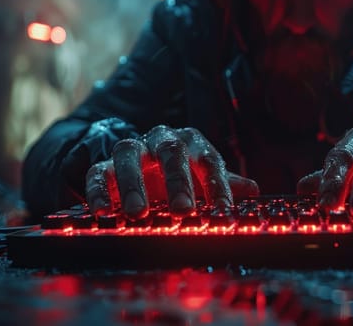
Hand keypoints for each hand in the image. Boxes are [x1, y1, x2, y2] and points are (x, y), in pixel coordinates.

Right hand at [85, 126, 258, 218]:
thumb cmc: (181, 172)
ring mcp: (132, 150)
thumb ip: (225, 183)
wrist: (142, 161)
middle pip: (170, 151)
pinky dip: (98, 191)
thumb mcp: (204, 176)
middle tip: (182, 210)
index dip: (217, 185)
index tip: (223, 209)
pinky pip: (97, 172)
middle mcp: (161, 139)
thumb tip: (254, 189)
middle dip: (178, 180)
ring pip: (129, 154)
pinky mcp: (104, 165)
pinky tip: (103, 212)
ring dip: (133, 184)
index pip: (208, 159)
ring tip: (138, 213)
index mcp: (191, 142)